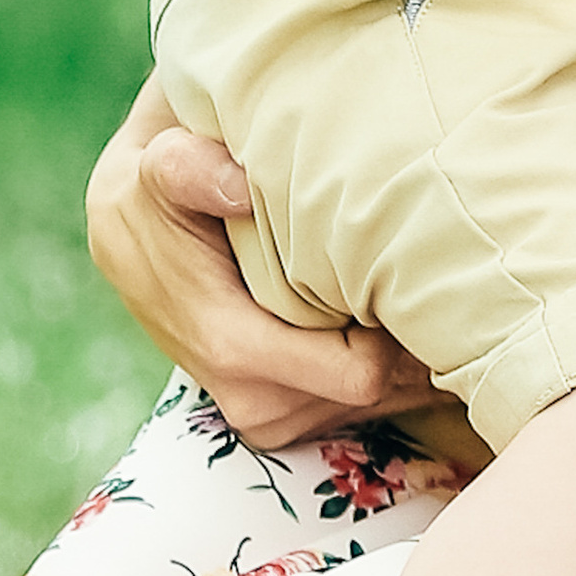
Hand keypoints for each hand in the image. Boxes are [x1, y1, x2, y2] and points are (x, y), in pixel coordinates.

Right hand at [85, 79, 432, 452]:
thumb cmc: (159, 184)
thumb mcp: (164, 162)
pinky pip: (350, 411)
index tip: (430, 278)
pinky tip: (393, 321)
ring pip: (368, 410)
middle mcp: (244, 398)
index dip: (404, 333)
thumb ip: (189, 169)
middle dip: (412, 350)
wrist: (128, 223)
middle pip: (373, 397)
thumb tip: (237, 187)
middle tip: (447, 288)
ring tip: (425, 300)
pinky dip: (381, 375)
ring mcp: (258, 413)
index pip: (355, 373)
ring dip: (402, 366)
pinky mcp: (269, 413)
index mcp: (228, 343)